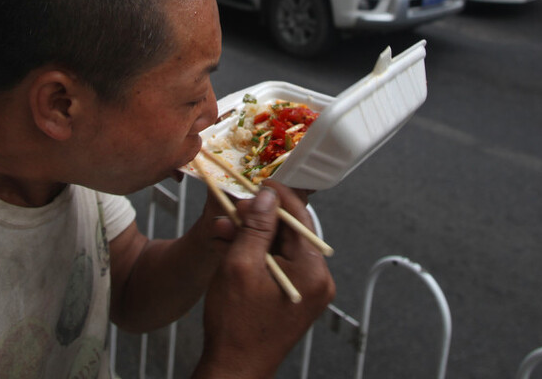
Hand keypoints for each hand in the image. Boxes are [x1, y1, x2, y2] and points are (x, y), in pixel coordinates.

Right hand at [193, 182, 335, 378]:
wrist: (234, 369)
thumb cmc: (236, 326)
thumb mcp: (241, 266)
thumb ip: (257, 228)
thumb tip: (267, 196)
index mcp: (313, 272)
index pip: (301, 219)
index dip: (278, 196)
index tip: (258, 181)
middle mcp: (317, 281)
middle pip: (291, 233)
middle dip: (259, 219)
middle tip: (233, 209)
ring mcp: (307, 291)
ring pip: (281, 247)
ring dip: (253, 236)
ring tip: (224, 229)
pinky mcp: (294, 297)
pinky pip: (278, 264)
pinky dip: (256, 255)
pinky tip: (231, 247)